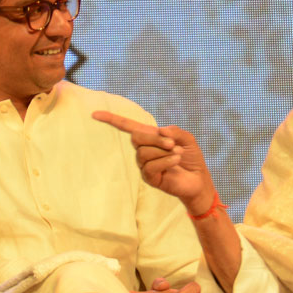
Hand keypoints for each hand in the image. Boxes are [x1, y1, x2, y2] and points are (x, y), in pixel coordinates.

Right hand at [93, 111, 215, 212]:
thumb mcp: (186, 139)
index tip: (95, 114)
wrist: (198, 179)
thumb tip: (160, 131)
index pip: (127, 126)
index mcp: (150, 137)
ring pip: (144, 152)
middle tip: (172, 144)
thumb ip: (174, 131)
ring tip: (177, 155)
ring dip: (164, 152)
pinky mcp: (149, 178)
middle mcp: (143, 150)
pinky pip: (151, 166)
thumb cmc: (190, 157)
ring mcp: (144, 165)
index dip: (112, 119)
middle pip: (136, 137)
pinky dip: (166, 161)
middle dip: (155, 139)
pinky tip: (176, 161)